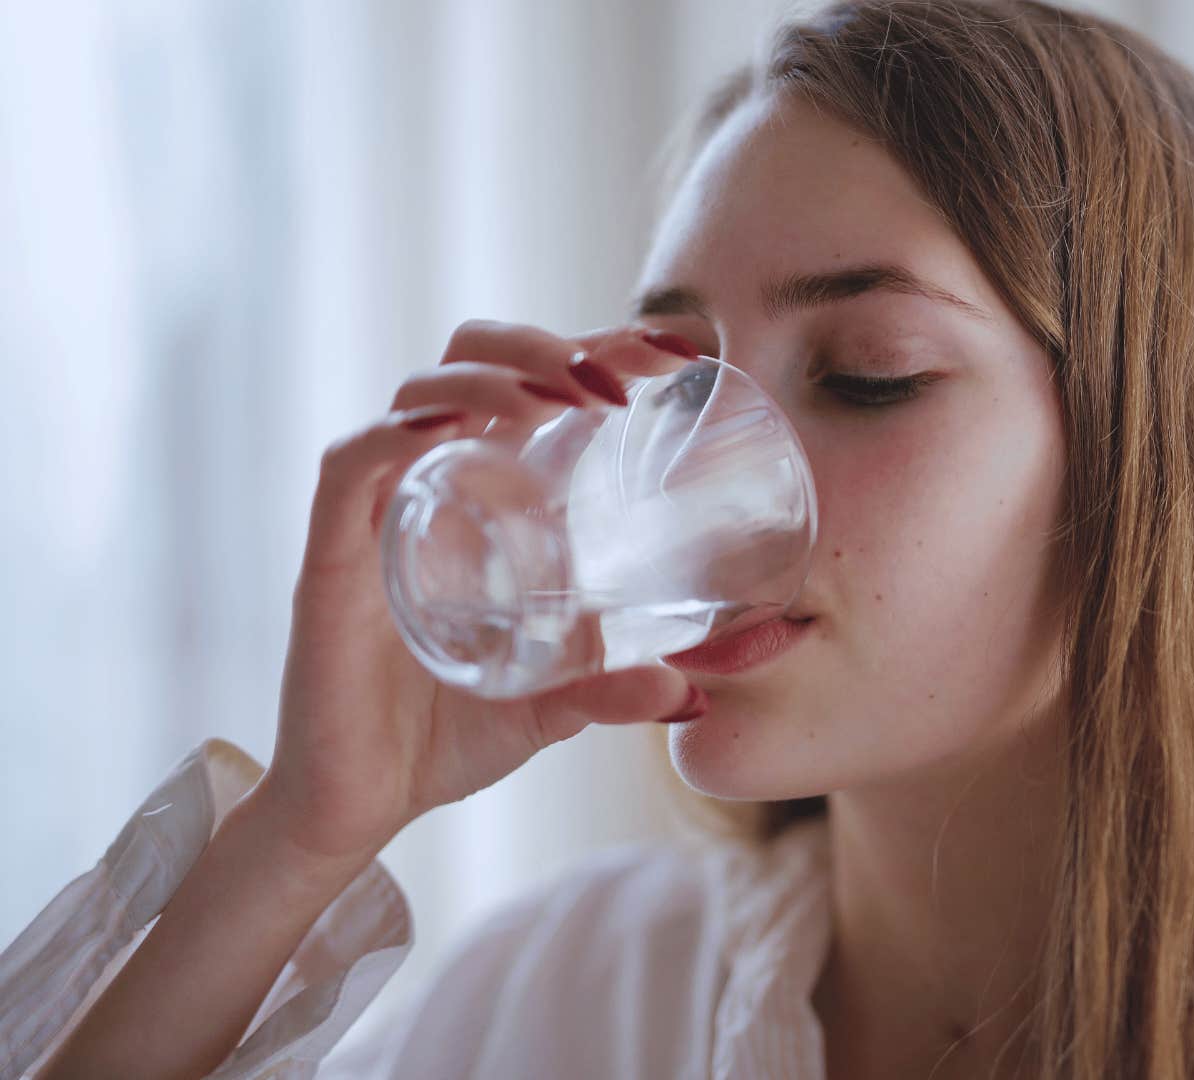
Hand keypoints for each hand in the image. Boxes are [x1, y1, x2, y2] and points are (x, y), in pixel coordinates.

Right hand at [257, 320, 703, 861]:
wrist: (360, 805)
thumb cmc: (447, 736)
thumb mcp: (552, 708)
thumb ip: (612, 691)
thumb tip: (688, 694)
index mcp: (485, 497)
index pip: (534, 386)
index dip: (597, 349)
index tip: (673, 353)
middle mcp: (431, 485)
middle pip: (473, 360)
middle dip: (544, 344)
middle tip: (617, 379)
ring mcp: (379, 513)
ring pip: (419, 393)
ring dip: (493, 375)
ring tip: (561, 396)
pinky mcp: (330, 554)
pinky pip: (352, 464)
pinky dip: (396, 432)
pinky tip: (449, 427)